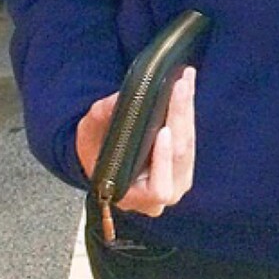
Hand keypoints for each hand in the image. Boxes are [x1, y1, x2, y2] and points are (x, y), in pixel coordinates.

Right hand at [75, 66, 196, 217]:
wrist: (103, 159)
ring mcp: (176, 182)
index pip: (157, 188)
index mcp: (133, 197)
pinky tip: (186, 90)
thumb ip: (100, 118)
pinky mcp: (184, 166)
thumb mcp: (88, 135)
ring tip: (185, 81)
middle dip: (180, 117)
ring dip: (187, 110)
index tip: (163, 131)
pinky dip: (187, 113)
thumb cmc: (94, 152)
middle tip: (179, 86)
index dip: (163, 160)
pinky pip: (190, 139)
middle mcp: (160, 196)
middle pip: (178, 158)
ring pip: (188, 146)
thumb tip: (117, 100)